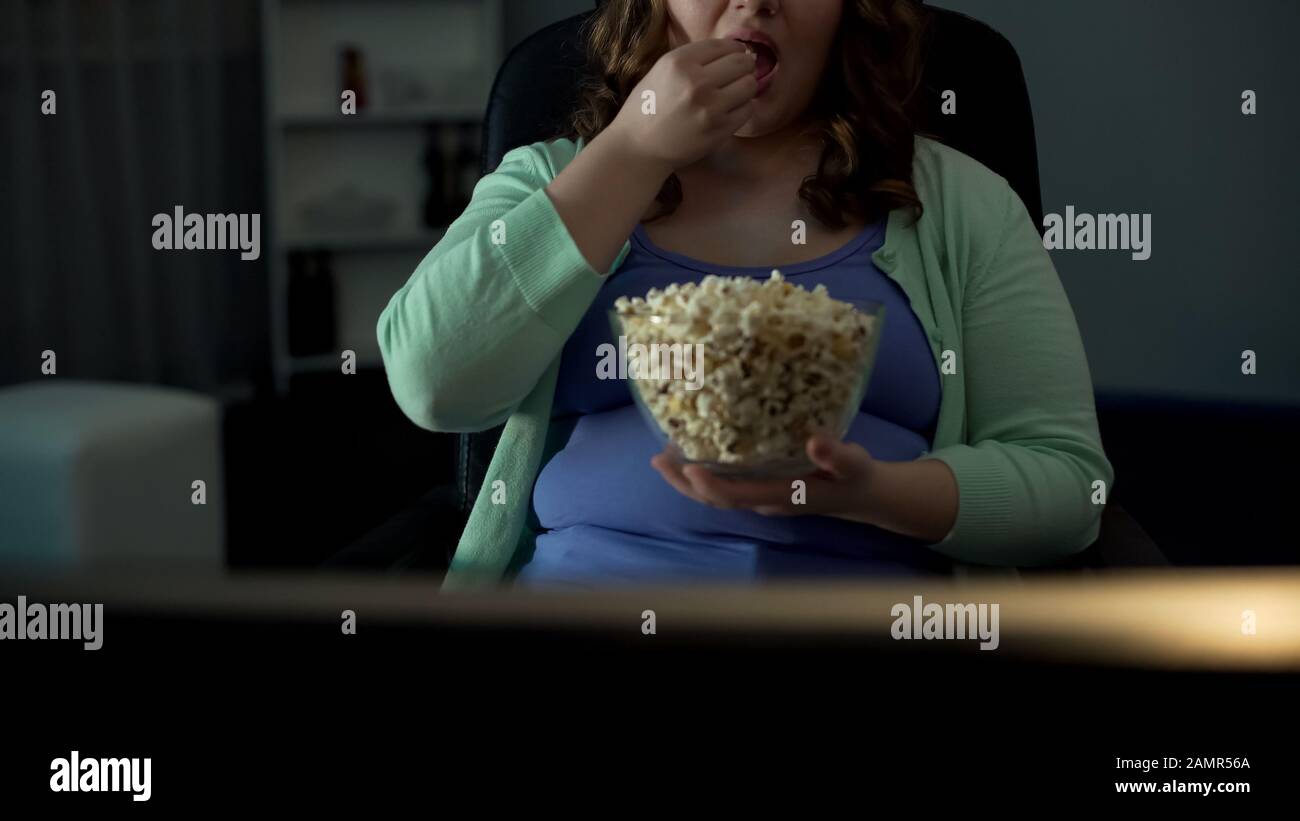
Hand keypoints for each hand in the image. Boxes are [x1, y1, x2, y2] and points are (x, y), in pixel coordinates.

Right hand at [607, 38, 758, 172]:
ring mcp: (711, 107)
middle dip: (744, 66)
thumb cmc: (647, 107)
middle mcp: (697, 82)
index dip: (735, 48)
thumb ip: (694, 59)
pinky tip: (731, 110)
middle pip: (741, 63)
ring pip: (749, 85)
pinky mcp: (720, 129)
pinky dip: (743, 107)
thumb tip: (733, 51)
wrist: (638, 147)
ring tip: (736, 92)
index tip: (736, 54)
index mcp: (680, 62)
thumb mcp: (662, 70)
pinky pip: (747, 110)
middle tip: (740, 73)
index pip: (723, 45)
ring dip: (746, 87)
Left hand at [650, 432, 877, 519]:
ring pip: (716, 494)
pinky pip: (724, 484)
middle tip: (658, 460)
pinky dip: (703, 472)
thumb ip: (837, 455)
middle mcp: (764, 500)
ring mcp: (759, 496)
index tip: (689, 467)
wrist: (861, 494)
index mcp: (782, 496)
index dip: (711, 485)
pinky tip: (690, 451)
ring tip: (662, 457)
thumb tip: (815, 439)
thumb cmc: (856, 476)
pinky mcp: (760, 487)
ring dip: (687, 479)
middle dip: (685, 483)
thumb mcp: (854, 463)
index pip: (737, 496)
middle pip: (715, 499)